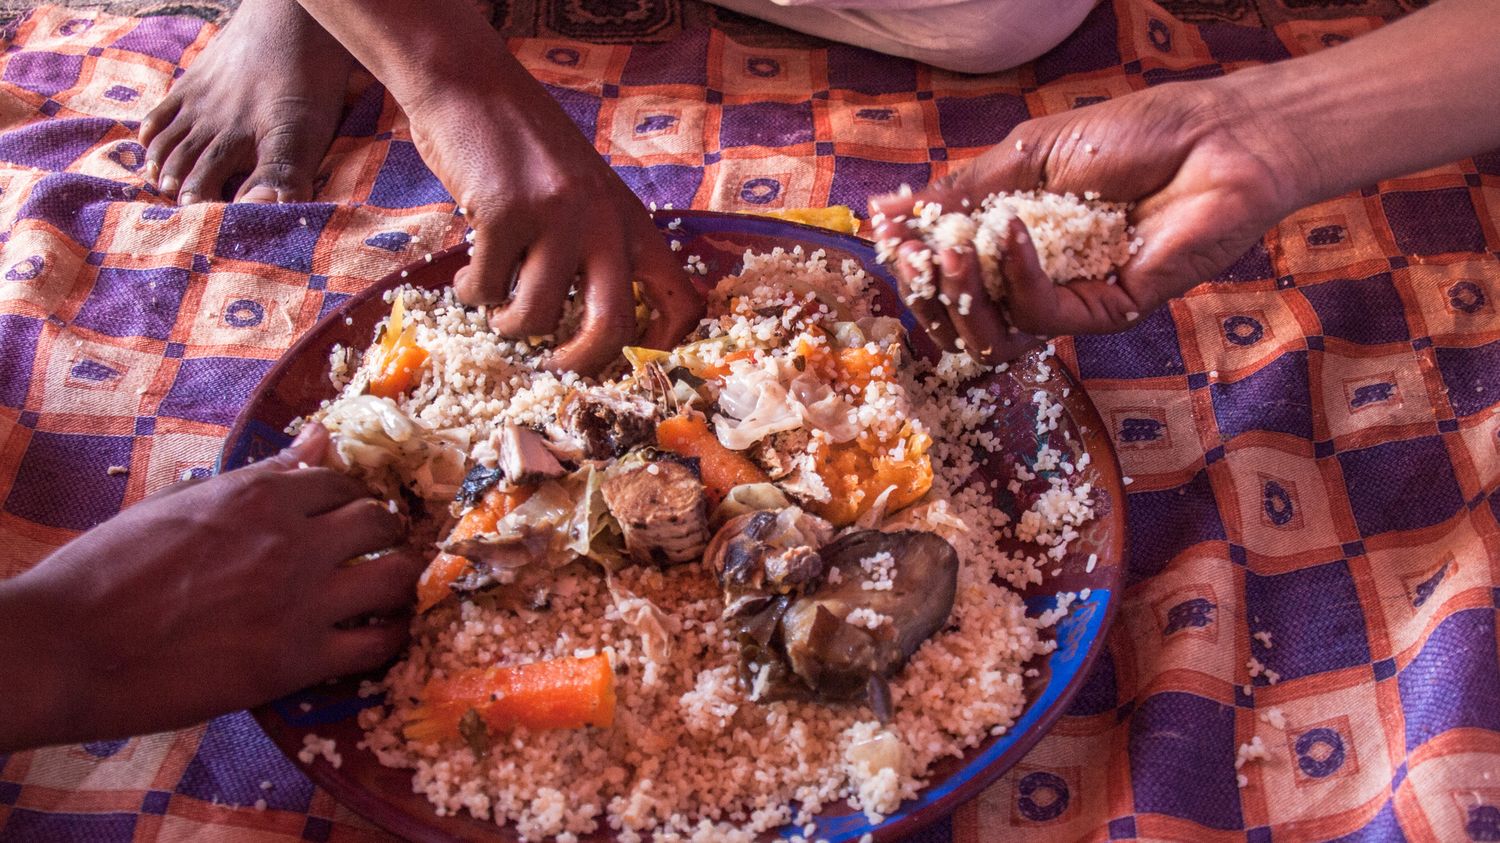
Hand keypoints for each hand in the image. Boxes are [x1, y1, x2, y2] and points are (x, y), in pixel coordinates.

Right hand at [0, 423, 421, 749]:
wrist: (67, 647)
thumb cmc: (106, 571)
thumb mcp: (182, 503)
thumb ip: (261, 476)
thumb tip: (319, 435)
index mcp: (259, 493)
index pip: (339, 480)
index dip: (348, 498)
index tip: (346, 516)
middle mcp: (293, 538)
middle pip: (380, 521)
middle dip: (386, 533)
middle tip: (378, 551)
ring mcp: (301, 599)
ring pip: (397, 576)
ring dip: (402, 579)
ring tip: (391, 590)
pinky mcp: (298, 660)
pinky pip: (378, 644)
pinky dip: (390, 637)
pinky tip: (381, 636)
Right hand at [411, 85, 703, 374]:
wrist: (472, 85)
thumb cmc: (526, 145)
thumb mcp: (588, 190)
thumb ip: (599, 242)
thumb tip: (594, 324)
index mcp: (632, 221)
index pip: (680, 298)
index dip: (663, 347)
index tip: (630, 364)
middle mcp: (603, 221)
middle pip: (611, 326)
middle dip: (578, 361)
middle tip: (554, 364)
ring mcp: (555, 217)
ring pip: (535, 315)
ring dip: (507, 325)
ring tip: (496, 309)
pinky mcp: (503, 214)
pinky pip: (486, 287)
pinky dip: (471, 293)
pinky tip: (467, 275)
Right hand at [870, 81, 1307, 362]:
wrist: (1217, 138)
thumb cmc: (1136, 134)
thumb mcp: (1028, 154)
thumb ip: (962, 190)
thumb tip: (886, 212)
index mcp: (1015, 240)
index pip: (946, 273)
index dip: (912, 262)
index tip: (888, 236)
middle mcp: (1038, 278)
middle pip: (960, 317)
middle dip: (927, 288)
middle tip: (915, 252)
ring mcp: (1072, 299)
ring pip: (994, 334)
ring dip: (961, 294)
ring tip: (949, 249)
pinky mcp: (1106, 312)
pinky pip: (1043, 315)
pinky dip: (1017, 276)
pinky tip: (1013, 231)